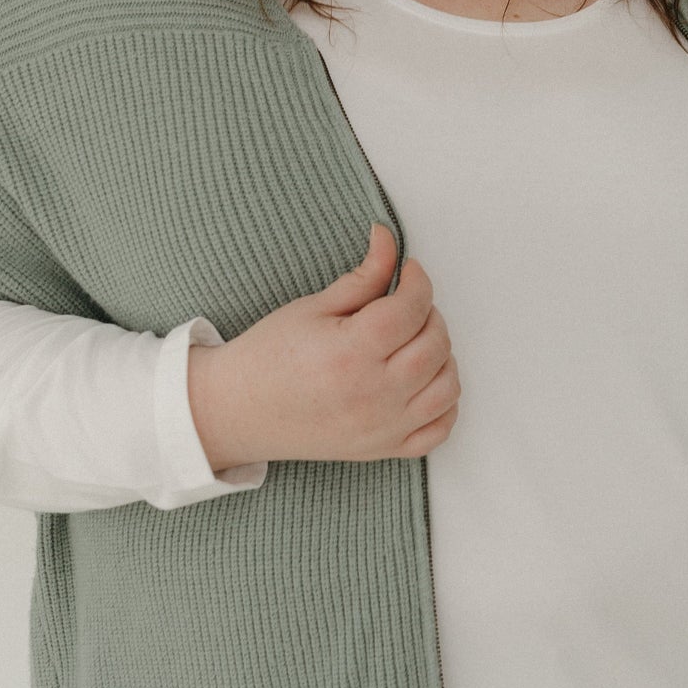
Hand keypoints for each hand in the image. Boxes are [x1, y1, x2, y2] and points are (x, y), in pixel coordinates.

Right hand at [188, 222, 460, 466]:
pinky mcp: (384, 449)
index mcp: (350, 353)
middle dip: (430, 315)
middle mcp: (372, 394)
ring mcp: (382, 427)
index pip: (411, 309)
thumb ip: (363, 276)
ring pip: (447, 387)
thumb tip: (389, 238)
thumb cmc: (270, 356)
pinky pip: (440, 429)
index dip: (418, 281)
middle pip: (435, 346)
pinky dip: (445, 402)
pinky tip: (424, 380)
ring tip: (415, 341)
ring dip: (442, 356)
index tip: (409, 271)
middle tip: (408, 305)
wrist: (240, 410)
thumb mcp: (312, 307)